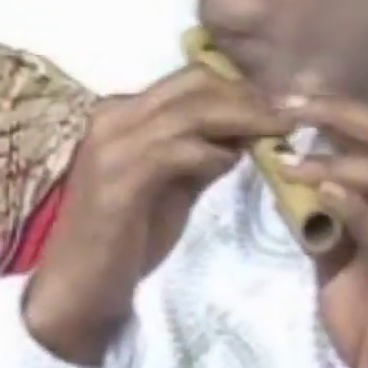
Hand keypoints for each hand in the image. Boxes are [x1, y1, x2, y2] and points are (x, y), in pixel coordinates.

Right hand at [22, 66, 293, 365]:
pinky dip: (213, 152)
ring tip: (281, 131)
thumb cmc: (124, 239)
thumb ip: (199, 156)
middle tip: (290, 113)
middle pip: (193, 84)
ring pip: (191, 111)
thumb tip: (243, 136)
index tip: (281, 103)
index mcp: (121, 113)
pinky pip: (179, 149)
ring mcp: (113, 144)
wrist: (77, 286)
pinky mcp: (120, 176)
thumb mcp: (170, 187)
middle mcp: (113, 116)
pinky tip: (234, 164)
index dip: (239, 87)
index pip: (188, 80)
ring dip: (244, 118)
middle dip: (248, 95)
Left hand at [283, 96, 367, 367]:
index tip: (288, 94)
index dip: (337, 109)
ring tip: (289, 158)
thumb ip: (321, 216)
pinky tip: (322, 192)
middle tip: (286, 105)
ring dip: (336, 162)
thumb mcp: (340, 255)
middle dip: (338, 113)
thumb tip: (284, 175)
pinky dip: (354, 207)